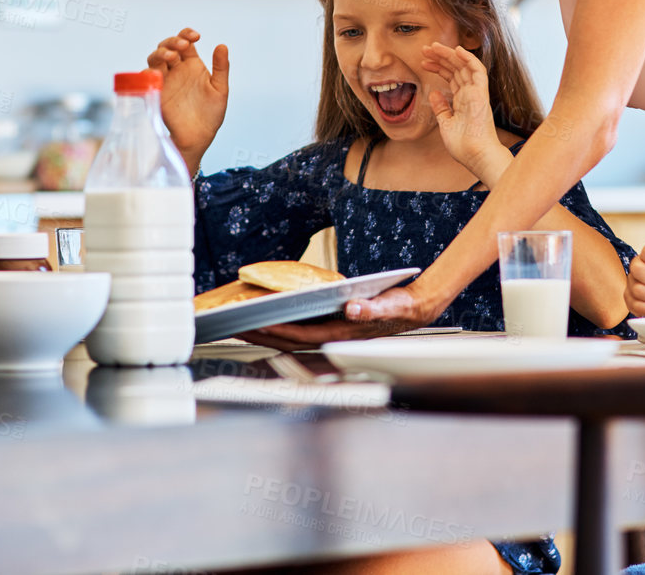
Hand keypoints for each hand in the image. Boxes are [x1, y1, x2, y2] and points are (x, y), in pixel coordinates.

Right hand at [145, 28, 227, 173]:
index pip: (185, 41)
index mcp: (191, 64)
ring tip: (171, 57)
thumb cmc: (211, 114)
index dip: (187, 34)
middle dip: (172, 41)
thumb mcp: (220, 89)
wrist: (198, 137)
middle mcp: (176, 69)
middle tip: (183, 46)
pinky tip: (157, 74)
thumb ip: (221, 68)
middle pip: (167, 46)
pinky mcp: (155, 92)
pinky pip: (145, 78)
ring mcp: (164, 80)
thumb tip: (222, 45)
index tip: (196, 37)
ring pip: (154, 58)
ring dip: (160, 53)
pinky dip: (148, 73)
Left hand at [240, 285, 443, 350]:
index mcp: (341, 332)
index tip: (253, 325)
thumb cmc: (400, 306)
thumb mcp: (390, 305)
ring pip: (290, 335)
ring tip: (241, 323)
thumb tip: (352, 309)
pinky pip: (298, 327)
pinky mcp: (330, 325)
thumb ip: (372, 309)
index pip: (299, 335)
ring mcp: (329, 332)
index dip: (275, 332)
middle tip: (232, 326)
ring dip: (266, 332)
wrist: (413, 309)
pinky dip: (280, 324)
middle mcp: (331, 336)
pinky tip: (267, 317)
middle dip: (260, 334)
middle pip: (287, 339)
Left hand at [423, 43, 503, 175]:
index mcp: (463, 100)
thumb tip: (433, 93)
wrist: (474, 156)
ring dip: (450, 54)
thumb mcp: (445, 124)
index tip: (423, 61)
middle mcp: (470, 94)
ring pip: (464, 66)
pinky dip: (469, 59)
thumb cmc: (462, 145)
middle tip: (424, 48)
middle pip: (456, 68)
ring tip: (433, 46)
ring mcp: (477, 93)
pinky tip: (457, 49)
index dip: (438, 66)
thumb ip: (441, 108)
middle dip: (441, 57)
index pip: (451, 76)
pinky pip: (478, 71)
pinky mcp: (482, 94)